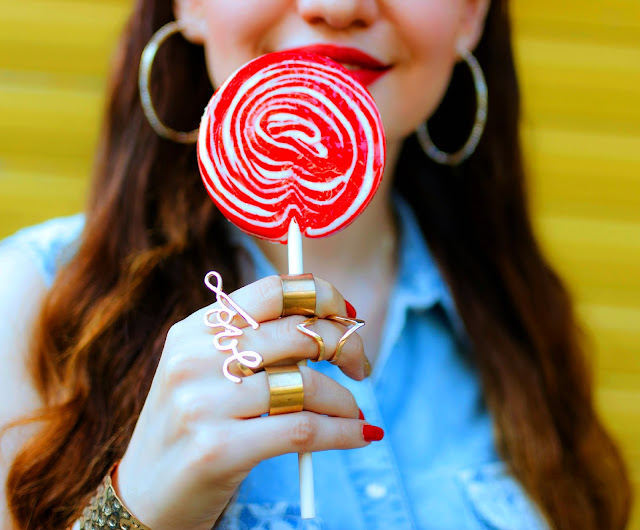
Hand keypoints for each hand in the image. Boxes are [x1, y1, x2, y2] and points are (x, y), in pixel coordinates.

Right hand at [114, 275, 371, 529]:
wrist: (145, 498)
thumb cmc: (193, 427)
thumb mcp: (204, 372)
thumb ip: (252, 343)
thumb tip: (328, 321)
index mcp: (194, 331)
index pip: (271, 291)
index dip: (320, 294)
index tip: (345, 312)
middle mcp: (195, 359)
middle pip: (296, 333)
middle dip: (345, 344)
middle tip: (360, 364)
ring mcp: (203, 404)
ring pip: (305, 384)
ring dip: (344, 399)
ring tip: (354, 412)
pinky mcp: (219, 449)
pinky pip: (303, 430)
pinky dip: (342, 431)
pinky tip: (360, 435)